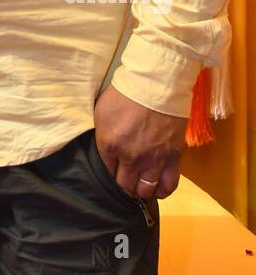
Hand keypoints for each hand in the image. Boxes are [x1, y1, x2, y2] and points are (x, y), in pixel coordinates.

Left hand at [93, 83, 187, 200]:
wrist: (157, 84)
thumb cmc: (125, 93)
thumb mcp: (102, 111)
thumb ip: (102, 136)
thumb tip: (105, 150)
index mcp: (110, 145)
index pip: (107, 172)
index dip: (110, 172)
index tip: (114, 169)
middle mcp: (131, 158)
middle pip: (125, 185)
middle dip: (124, 185)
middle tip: (127, 179)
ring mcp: (153, 159)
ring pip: (146, 189)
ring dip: (142, 190)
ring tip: (141, 184)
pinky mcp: (173, 157)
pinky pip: (168, 185)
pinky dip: (162, 190)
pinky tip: (158, 188)